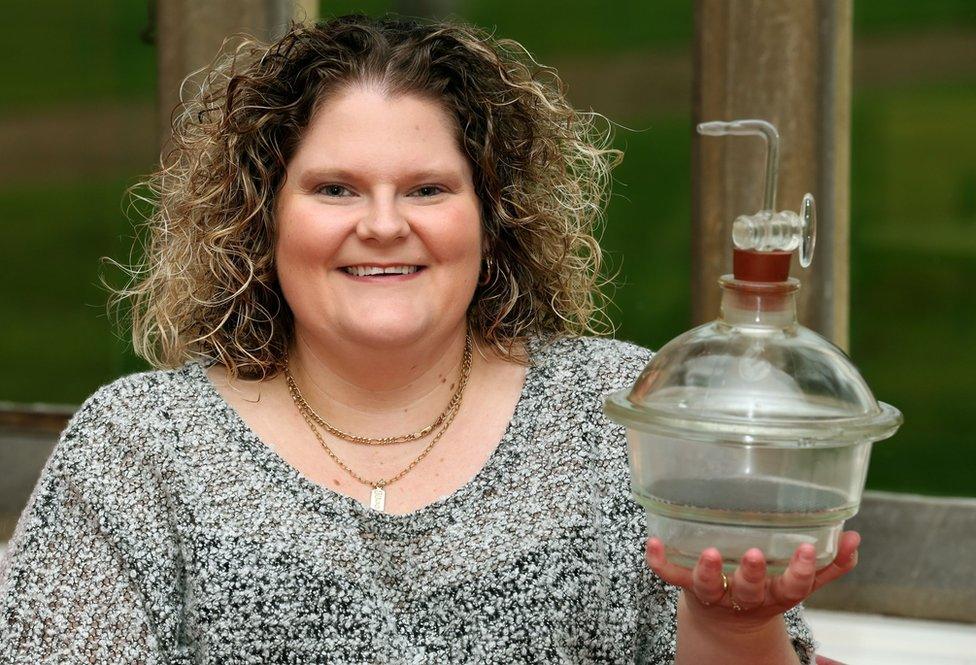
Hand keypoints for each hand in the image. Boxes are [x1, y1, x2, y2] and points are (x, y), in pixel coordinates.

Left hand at [645, 531, 860, 626]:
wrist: (727, 623)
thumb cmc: (767, 589)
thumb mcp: (799, 582)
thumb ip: (829, 563)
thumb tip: (855, 537)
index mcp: (777, 593)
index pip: (794, 585)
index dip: (801, 569)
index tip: (807, 548)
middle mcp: (746, 597)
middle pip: (750, 589)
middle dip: (754, 574)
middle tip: (755, 555)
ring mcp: (715, 593)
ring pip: (710, 586)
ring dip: (709, 570)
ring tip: (709, 553)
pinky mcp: (687, 587)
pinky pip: (669, 576)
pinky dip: (659, 561)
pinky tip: (652, 543)